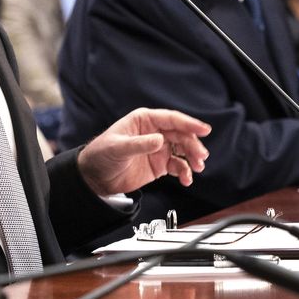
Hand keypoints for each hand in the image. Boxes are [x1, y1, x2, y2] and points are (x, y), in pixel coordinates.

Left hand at [76, 108, 210, 196]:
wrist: (94, 177)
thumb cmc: (101, 154)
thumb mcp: (118, 148)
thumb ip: (139, 144)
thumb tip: (160, 140)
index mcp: (144, 121)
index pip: (171, 119)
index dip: (189, 123)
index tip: (204, 129)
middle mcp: (154, 132)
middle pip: (181, 134)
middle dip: (193, 144)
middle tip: (201, 156)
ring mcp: (158, 148)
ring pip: (182, 150)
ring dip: (192, 158)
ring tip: (198, 167)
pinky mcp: (159, 164)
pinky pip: (177, 166)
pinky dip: (185, 172)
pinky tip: (187, 179)